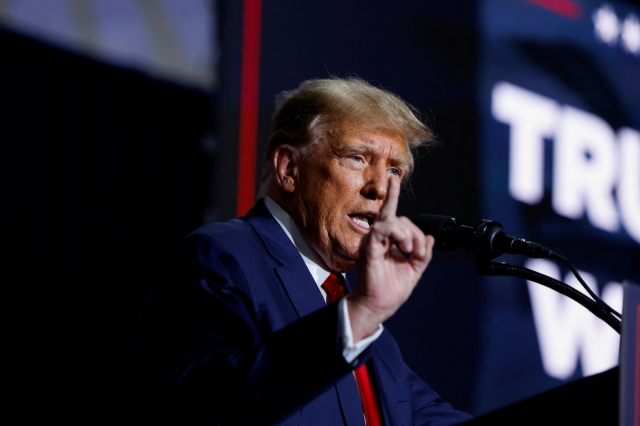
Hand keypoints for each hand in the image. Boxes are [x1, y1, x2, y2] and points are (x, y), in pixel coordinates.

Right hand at [347, 176, 433, 341]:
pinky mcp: (370, 247)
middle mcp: (378, 238)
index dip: (393, 197)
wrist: (378, 306)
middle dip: (415, 233)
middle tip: (418, 252)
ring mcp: (373, 241)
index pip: (393, 215)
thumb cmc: (390, 290)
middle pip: (400, 218)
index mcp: (387, 241)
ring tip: (411, 251)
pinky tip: (404, 248)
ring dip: (408, 234)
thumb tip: (430, 238)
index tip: (395, 182)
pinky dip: (398, 234)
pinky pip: (383, 229)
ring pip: (392, 221)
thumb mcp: (414, 270)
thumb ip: (422, 254)